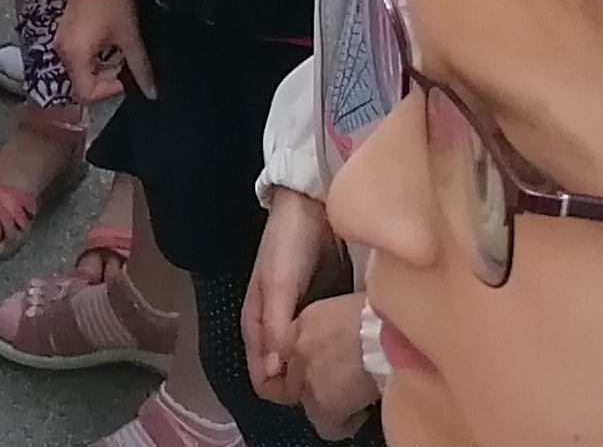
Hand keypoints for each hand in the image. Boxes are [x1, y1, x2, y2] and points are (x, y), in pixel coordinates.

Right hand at [57, 0, 152, 105]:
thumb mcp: (130, 35)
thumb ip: (141, 67)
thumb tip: (152, 92)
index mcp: (75, 54)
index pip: (86, 93)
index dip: (110, 91)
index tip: (127, 76)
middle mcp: (63, 50)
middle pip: (83, 82)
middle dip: (108, 78)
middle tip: (127, 62)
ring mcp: (63, 40)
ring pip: (83, 69)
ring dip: (103, 66)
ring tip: (121, 49)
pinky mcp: (67, 31)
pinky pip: (81, 55)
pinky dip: (97, 55)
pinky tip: (111, 40)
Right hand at [245, 189, 336, 404]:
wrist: (312, 205)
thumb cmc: (289, 243)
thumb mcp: (278, 284)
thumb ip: (273, 327)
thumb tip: (271, 373)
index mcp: (255, 323)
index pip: (261, 377)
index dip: (281, 391)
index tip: (307, 396)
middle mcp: (273, 327)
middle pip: (282, 374)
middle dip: (301, 386)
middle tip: (330, 390)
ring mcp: (297, 319)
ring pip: (302, 360)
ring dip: (316, 370)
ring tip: (342, 378)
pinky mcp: (318, 311)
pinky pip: (319, 343)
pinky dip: (329, 352)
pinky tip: (347, 356)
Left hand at [290, 291, 380, 433]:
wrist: (396, 333)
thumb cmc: (386, 315)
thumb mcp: (351, 307)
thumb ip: (335, 323)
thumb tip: (343, 339)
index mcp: (306, 321)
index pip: (282, 351)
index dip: (299, 365)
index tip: (314, 372)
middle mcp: (299, 348)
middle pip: (290, 381)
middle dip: (312, 387)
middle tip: (337, 387)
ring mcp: (308, 377)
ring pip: (307, 405)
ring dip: (329, 404)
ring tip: (354, 398)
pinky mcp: (323, 404)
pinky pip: (328, 428)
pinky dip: (345, 424)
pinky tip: (363, 411)